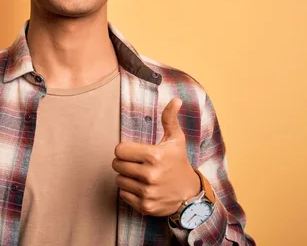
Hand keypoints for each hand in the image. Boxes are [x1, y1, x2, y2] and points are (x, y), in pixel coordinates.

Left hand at [112, 98, 199, 215]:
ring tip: (140, 175)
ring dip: (126, 177)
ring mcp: (147, 193)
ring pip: (118, 180)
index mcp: (154, 156)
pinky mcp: (145, 206)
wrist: (190, 194)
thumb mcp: (176, 139)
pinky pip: (123, 194)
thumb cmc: (179, 162)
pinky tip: (141, 187)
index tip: (133, 152)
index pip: (119, 150)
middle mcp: (150, 175)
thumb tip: (176, 99)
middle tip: (136, 163)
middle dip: (123, 162)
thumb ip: (170, 118)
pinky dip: (129, 191)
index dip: (124, 150)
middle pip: (116, 165)